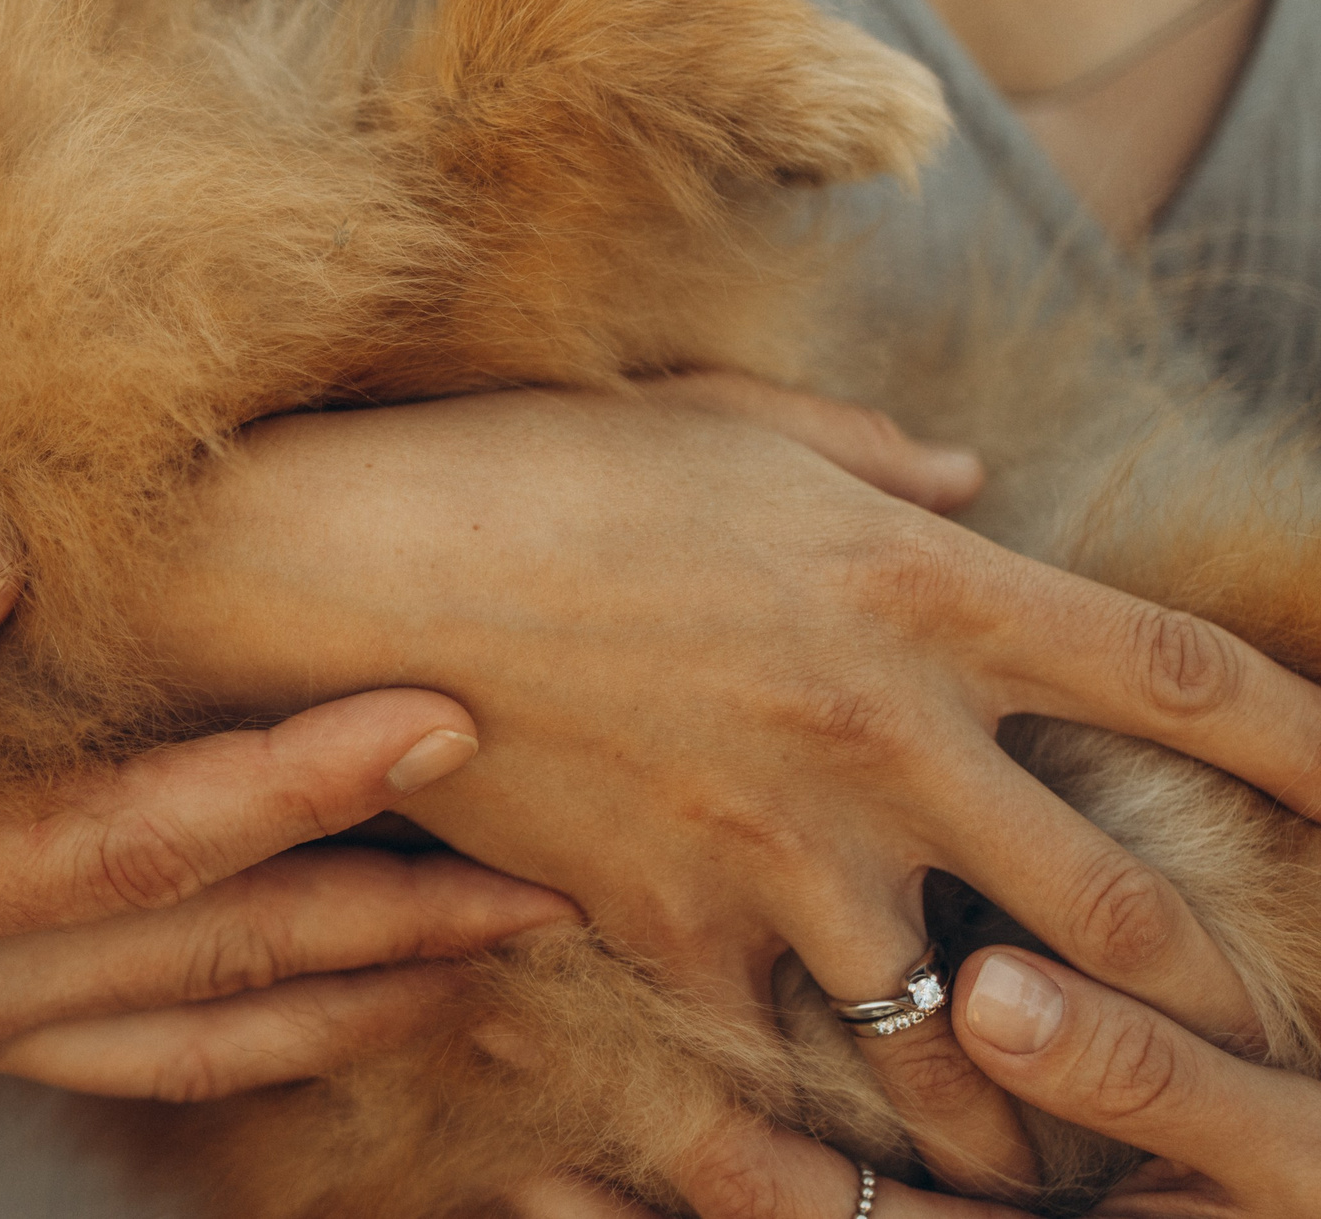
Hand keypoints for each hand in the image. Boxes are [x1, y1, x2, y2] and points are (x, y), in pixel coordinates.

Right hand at [0, 244, 570, 1117]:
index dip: (297, 789)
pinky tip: (265, 1021)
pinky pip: (82, 1051)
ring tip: (466, 972)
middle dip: (376, 934)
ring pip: (158, 1039)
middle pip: (192, 973)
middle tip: (549, 900)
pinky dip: (205, 1041)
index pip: (134, 847)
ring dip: (324, 1007)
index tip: (446, 724)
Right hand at [135, 375, 1320, 1193]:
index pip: (1187, 678)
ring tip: (1038, 1145)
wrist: (346, 565)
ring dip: (1019, 1097)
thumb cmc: (531, 464)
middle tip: (1231, 1042)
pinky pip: (782, 1043)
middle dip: (1204, 999)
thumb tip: (973, 484)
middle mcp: (889, 733)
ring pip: (967, 1037)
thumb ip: (876, 463)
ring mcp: (783, 851)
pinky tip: (815, 1107)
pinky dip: (810, 1084)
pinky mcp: (670, 931)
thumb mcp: (724, 424)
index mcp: (921, 585)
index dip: (1320, 749)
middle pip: (1123, 910)